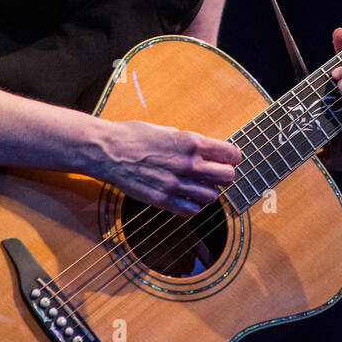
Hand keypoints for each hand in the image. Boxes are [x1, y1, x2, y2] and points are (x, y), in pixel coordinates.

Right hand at [98, 119, 240, 217]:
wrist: (108, 151)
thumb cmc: (134, 135)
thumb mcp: (168, 130)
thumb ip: (189, 142)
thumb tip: (205, 150)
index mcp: (191, 142)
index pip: (231, 154)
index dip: (233, 157)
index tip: (229, 158)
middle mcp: (188, 164)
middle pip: (228, 177)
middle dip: (225, 174)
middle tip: (217, 173)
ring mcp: (176, 184)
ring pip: (213, 196)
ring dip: (210, 191)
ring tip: (200, 186)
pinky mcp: (163, 200)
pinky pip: (192, 211)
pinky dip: (194, 206)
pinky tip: (187, 198)